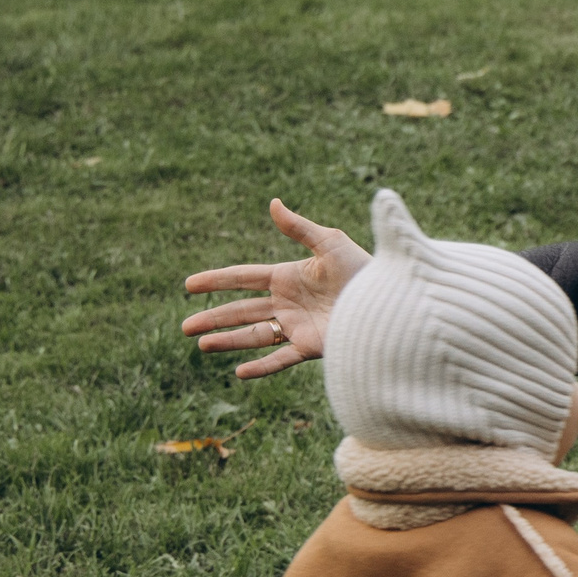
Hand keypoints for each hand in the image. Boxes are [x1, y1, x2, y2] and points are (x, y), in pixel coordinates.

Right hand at [182, 200, 369, 378]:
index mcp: (287, 276)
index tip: (188, 284)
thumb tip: (272, 203)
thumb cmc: (365, 268)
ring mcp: (297, 327)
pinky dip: (261, 367)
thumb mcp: (331, 243)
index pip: (242, 278)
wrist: (392, 301)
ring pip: (255, 336)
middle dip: (213, 318)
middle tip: (185, 327)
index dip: (215, 280)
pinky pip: (281, 359)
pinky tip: (239, 373)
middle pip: (242, 311)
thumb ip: (300, 228)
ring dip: (228, 341)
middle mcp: (287, 303)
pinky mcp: (312, 348)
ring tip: (202, 345)